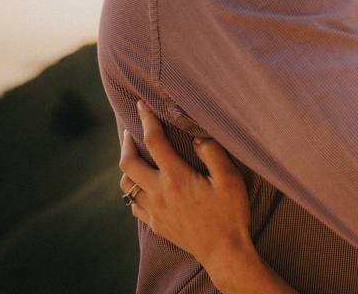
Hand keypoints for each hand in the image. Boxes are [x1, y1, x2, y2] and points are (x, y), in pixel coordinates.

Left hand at [118, 101, 251, 269]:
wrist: (223, 252)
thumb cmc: (230, 214)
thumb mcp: (230, 179)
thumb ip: (214, 154)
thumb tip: (198, 136)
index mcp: (176, 177)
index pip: (154, 141)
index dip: (146, 120)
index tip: (141, 105)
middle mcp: (159, 192)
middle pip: (128, 163)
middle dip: (126, 142)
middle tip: (130, 130)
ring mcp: (154, 211)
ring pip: (126, 186)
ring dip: (128, 167)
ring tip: (135, 156)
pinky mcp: (156, 224)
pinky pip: (134, 205)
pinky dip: (133, 191)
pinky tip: (143, 187)